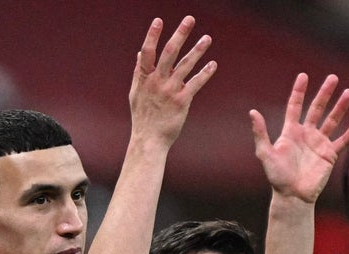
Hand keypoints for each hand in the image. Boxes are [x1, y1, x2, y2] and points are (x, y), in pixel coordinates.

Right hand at [128, 16, 216, 147]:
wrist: (149, 139)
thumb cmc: (143, 116)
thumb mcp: (135, 93)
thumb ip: (139, 72)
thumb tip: (140, 53)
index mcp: (144, 77)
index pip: (148, 52)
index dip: (153, 36)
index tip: (159, 20)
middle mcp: (157, 81)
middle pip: (170, 53)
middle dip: (180, 35)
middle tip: (189, 19)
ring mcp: (170, 91)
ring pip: (185, 66)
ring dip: (197, 50)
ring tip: (207, 38)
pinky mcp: (182, 102)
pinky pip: (195, 84)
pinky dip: (204, 73)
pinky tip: (213, 64)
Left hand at [250, 73, 348, 203]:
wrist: (293, 196)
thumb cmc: (277, 177)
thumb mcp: (265, 154)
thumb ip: (260, 133)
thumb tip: (252, 112)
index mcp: (291, 131)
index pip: (295, 106)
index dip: (299, 91)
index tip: (304, 76)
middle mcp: (306, 134)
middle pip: (317, 108)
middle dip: (325, 93)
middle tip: (332, 78)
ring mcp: (319, 143)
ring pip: (332, 120)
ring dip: (340, 107)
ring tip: (348, 92)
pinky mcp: (329, 154)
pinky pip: (343, 140)